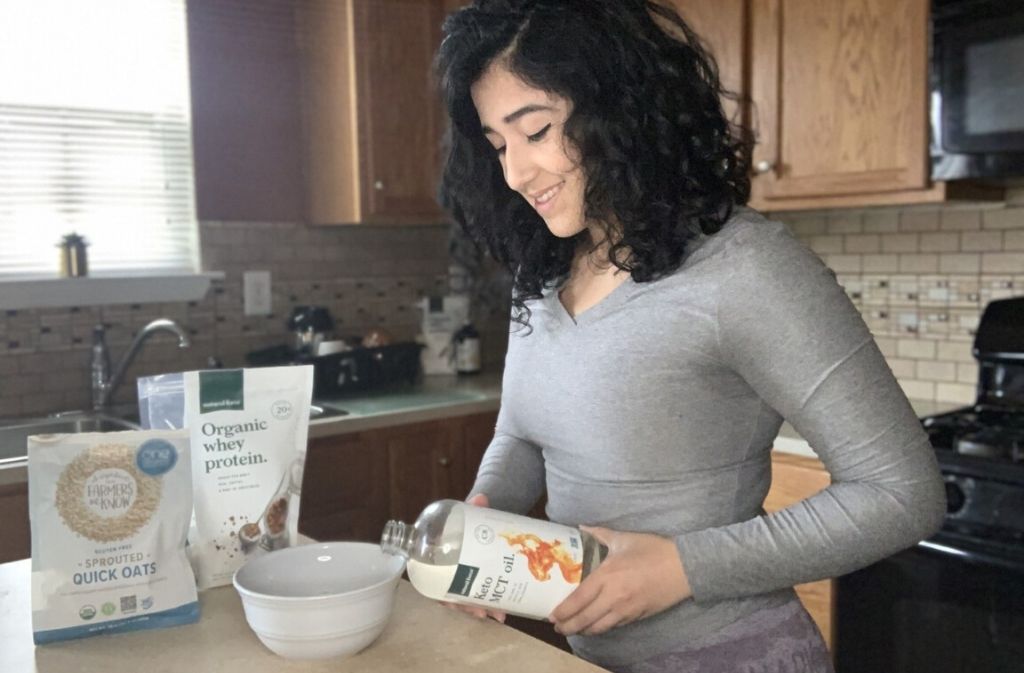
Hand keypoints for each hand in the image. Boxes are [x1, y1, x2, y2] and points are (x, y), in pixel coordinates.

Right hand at [438, 493, 506, 623]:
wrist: (482, 519)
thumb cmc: (468, 520)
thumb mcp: (470, 513)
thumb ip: (475, 506)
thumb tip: (481, 498)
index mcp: (437, 555)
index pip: (433, 580)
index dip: (441, 595)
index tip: (452, 603)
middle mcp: (448, 570)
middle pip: (452, 595)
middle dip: (466, 606)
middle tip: (481, 612)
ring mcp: (465, 576)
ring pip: (467, 599)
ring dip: (480, 609)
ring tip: (496, 615)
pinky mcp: (479, 578)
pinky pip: (480, 596)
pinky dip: (491, 605)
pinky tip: (502, 612)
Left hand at [549, 525, 691, 636]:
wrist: (684, 567)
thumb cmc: (653, 550)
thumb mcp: (624, 539)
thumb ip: (600, 534)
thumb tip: (581, 527)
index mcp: (607, 576)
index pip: (578, 599)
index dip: (563, 611)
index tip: (552, 615)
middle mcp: (613, 596)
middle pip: (585, 619)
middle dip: (568, 626)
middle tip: (557, 627)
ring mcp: (626, 609)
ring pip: (599, 627)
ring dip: (583, 631)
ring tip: (573, 630)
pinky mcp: (637, 616)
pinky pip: (614, 626)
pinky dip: (601, 628)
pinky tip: (595, 625)